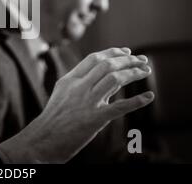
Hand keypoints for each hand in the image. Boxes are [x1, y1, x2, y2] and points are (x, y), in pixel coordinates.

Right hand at [0, 47, 153, 162]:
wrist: (42, 140)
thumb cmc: (53, 119)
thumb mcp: (61, 94)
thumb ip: (77, 83)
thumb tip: (97, 76)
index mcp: (69, 80)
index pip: (94, 58)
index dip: (113, 52)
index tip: (127, 52)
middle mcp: (79, 87)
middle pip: (107, 65)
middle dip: (128, 59)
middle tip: (142, 59)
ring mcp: (87, 102)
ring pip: (114, 79)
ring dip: (133, 73)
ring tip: (145, 71)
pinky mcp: (95, 118)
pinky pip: (120, 106)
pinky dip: (136, 101)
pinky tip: (148, 97)